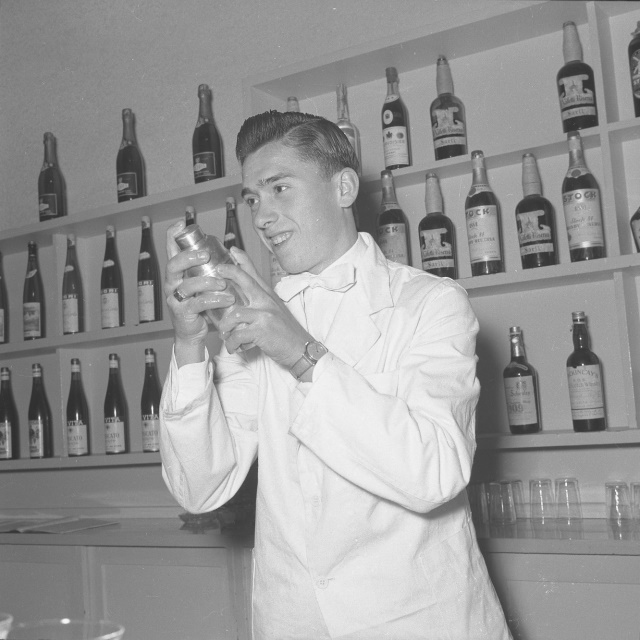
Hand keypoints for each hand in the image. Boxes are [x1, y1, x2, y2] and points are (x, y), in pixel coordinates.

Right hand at [164, 220, 236, 364]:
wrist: (194, 332)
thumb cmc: (202, 304)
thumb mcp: (208, 283)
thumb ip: (216, 267)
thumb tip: (233, 250)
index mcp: (178, 272)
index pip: (171, 249)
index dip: (173, 235)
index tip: (182, 224)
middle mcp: (173, 282)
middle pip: (173, 264)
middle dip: (189, 257)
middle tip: (205, 255)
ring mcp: (175, 298)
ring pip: (187, 285)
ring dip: (206, 282)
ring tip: (223, 283)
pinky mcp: (182, 312)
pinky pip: (197, 304)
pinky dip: (214, 300)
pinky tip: (227, 298)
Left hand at [215, 247, 312, 368]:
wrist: (301, 350)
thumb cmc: (285, 332)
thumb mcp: (274, 312)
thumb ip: (259, 303)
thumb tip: (241, 301)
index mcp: (269, 296)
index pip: (254, 274)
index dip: (242, 260)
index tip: (231, 250)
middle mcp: (267, 302)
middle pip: (245, 281)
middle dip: (229, 273)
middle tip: (216, 273)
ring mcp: (265, 315)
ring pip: (234, 315)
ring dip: (225, 328)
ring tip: (225, 336)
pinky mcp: (262, 330)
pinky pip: (238, 334)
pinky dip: (233, 343)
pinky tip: (235, 347)